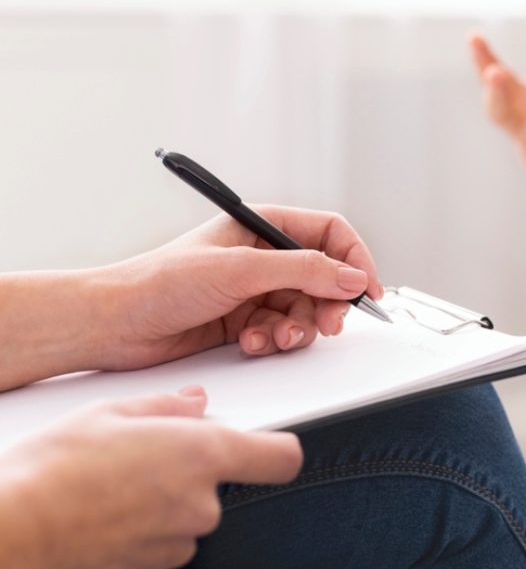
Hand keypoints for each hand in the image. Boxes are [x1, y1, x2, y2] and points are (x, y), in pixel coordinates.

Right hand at [0, 388, 301, 568]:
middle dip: (187, 474)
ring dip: (160, 506)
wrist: (8, 535)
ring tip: (107, 491)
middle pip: (218, 487)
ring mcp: (176, 546)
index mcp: (201, 455)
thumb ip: (165, 406)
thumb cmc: (51, 469)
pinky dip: (137, 536)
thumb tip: (196, 403)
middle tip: (135, 459)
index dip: (275, 449)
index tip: (263, 445)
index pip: (281, 457)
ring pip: (184, 519)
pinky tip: (99, 521)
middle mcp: (200, 506)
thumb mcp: (108, 412)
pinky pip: (156, 548)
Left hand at [95, 206, 384, 370]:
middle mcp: (263, 256)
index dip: (354, 259)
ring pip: (305, 310)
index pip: (330, 233)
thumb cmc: (161, 282)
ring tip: (278, 338)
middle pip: (324, 277)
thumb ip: (303, 270)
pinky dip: (273, 341)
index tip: (366, 290)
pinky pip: (282, 331)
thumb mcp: (241, 269)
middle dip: (328, 304)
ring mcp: (255, 289)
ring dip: (298, 328)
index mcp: (262, 225)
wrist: (116, 324)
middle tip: (327, 324)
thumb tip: (351, 276)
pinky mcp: (246, 321)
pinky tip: (252, 343)